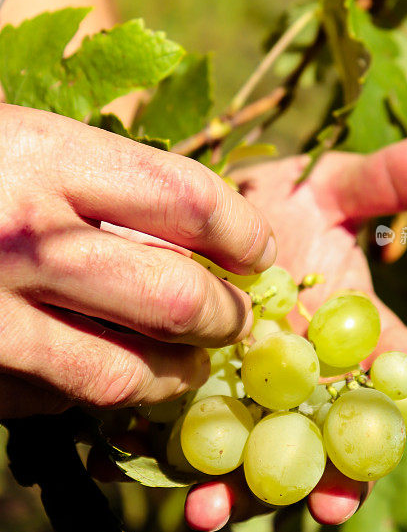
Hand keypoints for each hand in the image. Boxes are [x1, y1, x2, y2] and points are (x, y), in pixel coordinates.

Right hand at [0, 104, 274, 416]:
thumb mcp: (20, 134)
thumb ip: (95, 171)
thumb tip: (191, 218)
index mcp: (46, 154)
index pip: (188, 199)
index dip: (243, 231)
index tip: (258, 251)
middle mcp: (27, 233)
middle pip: (178, 295)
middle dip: (227, 316)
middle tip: (237, 319)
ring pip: (130, 369)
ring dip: (179, 374)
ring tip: (192, 364)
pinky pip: (65, 397)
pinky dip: (104, 393)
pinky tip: (112, 373)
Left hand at [185, 127, 406, 529]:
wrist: (199, 213)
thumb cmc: (279, 202)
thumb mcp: (332, 188)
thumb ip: (394, 179)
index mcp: (358, 338)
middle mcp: (313, 381)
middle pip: (337, 438)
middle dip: (341, 473)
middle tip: (337, 503)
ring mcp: (259, 400)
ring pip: (267, 458)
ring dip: (250, 493)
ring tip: (223, 512)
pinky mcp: (204, 405)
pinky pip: (204, 450)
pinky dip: (192, 476)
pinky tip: (182, 497)